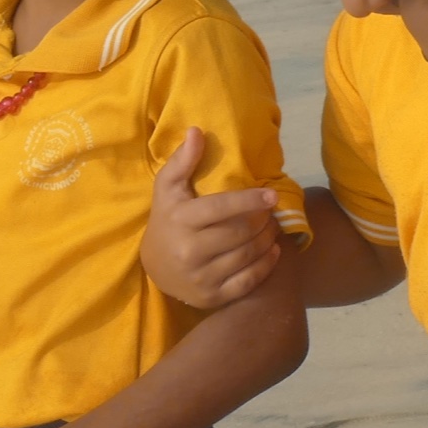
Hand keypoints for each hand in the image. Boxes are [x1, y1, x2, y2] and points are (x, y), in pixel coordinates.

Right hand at [141, 130, 282, 309]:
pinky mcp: (211, 297)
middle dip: (262, 221)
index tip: (272, 195)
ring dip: (267, 240)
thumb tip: (197, 131)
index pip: (222, 208)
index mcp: (181, 220)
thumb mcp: (169, 188)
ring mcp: (201, 277)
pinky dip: (266, 266)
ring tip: (272, 229)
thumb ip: (183, 160)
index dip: (251, 200)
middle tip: (271, 213)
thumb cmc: (168, 219)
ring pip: (247, 256)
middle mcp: (189, 251)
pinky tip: (273, 252)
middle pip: (240, 233)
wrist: (155, 267)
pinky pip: (247, 281)